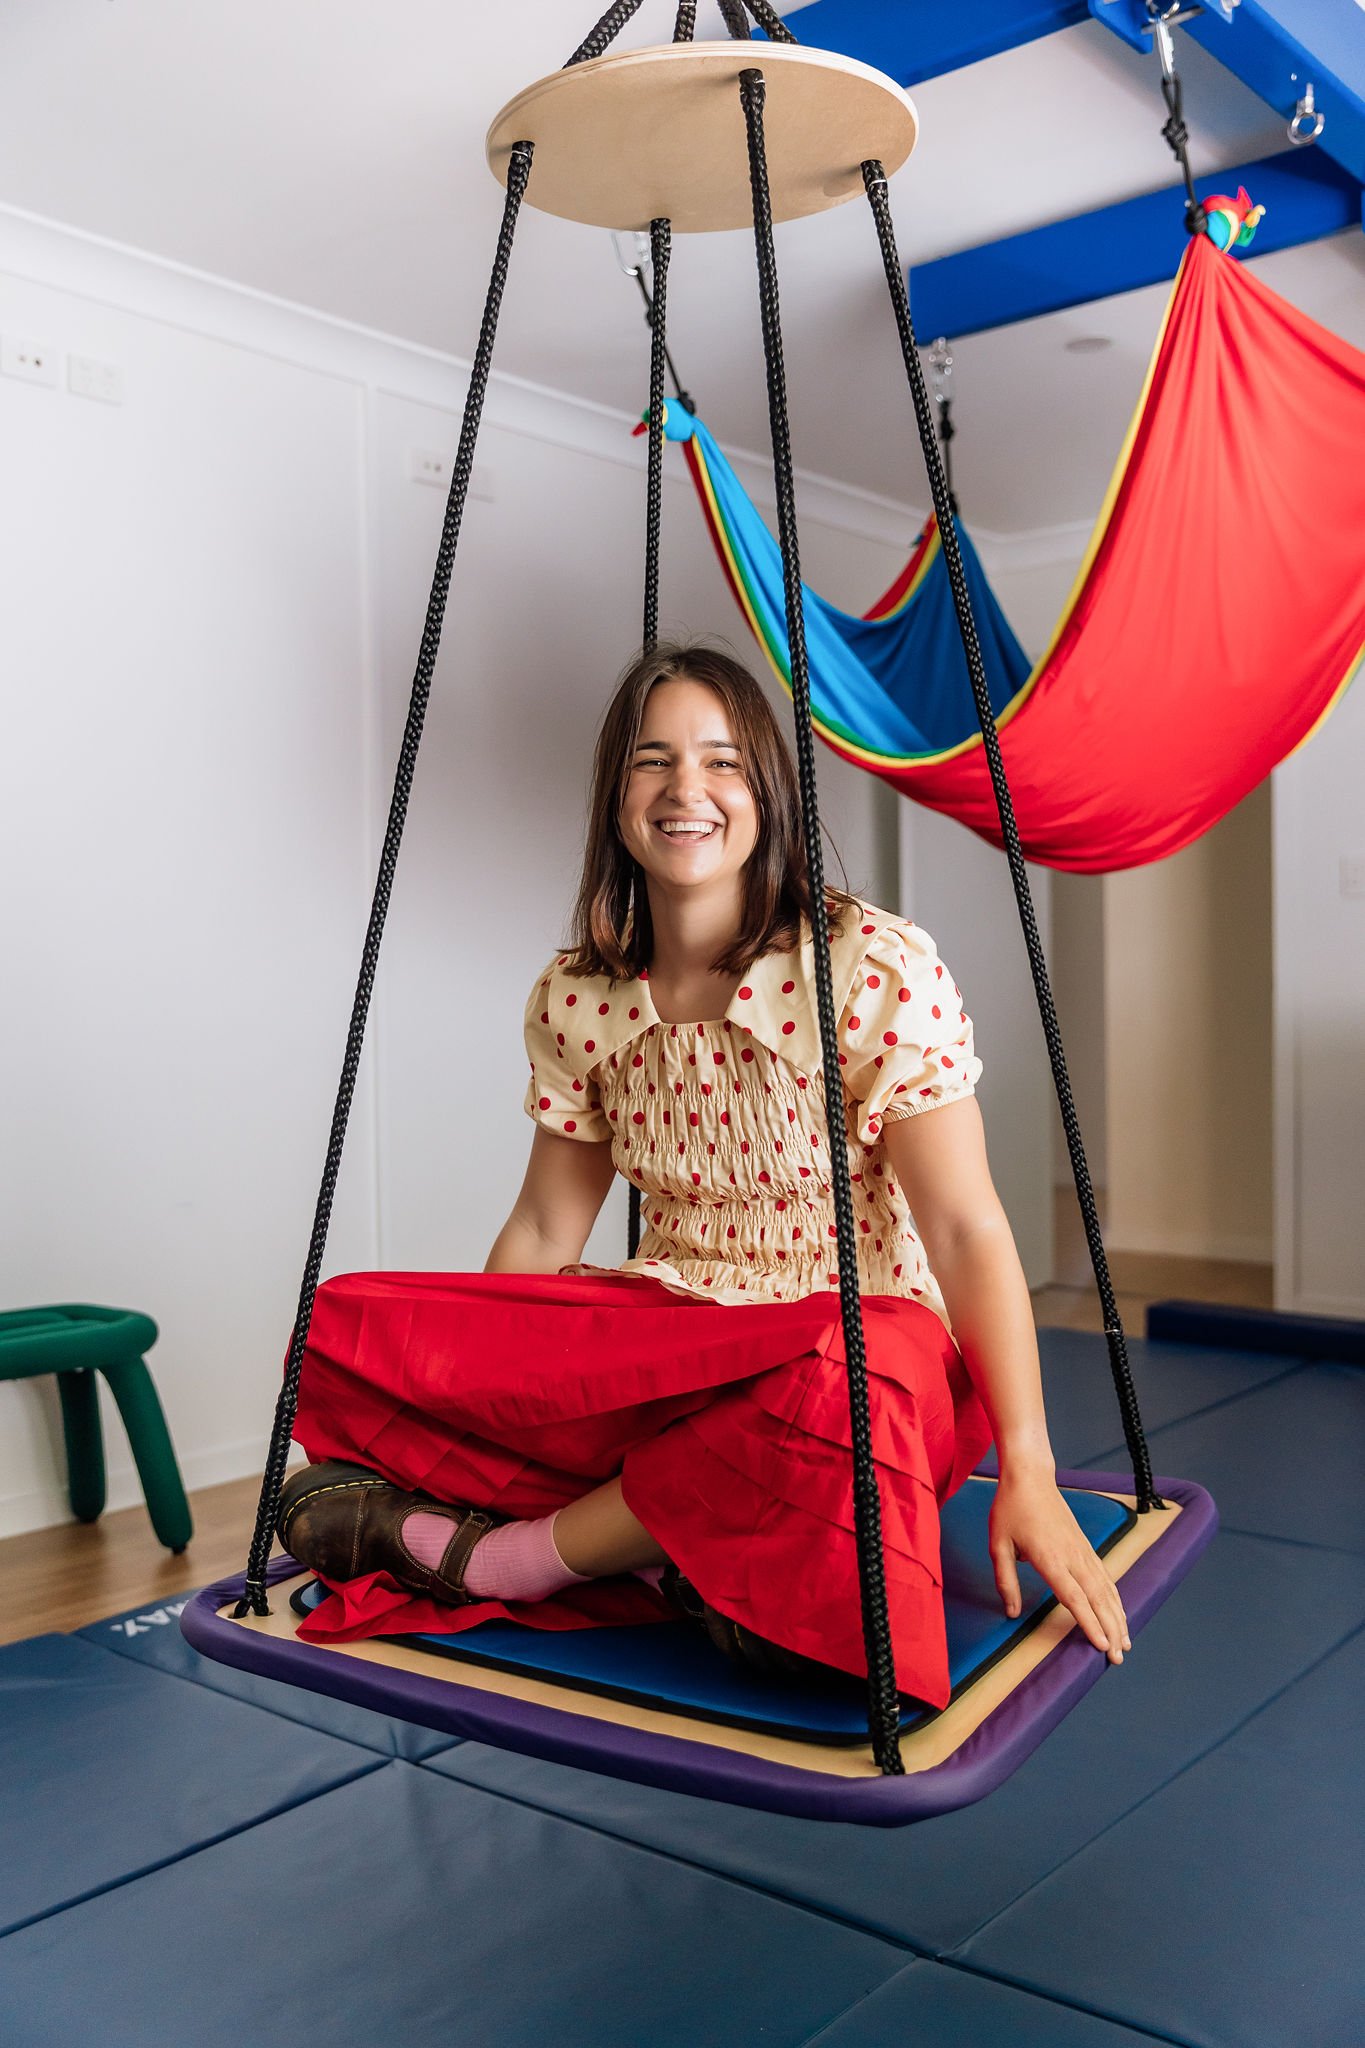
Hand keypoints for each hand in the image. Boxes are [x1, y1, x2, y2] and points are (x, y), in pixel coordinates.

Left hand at [988, 1467, 1130, 1664]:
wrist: (1030, 1476)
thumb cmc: (1011, 1509)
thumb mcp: (997, 1545)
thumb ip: (1005, 1581)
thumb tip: (1011, 1613)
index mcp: (1050, 1558)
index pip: (1073, 1598)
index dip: (1089, 1623)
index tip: (1101, 1646)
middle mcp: (1072, 1556)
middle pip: (1098, 1599)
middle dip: (1110, 1630)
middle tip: (1117, 1657)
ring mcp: (1082, 1550)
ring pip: (1107, 1589)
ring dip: (1118, 1617)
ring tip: (1125, 1643)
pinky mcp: (1086, 1545)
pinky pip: (1105, 1577)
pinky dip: (1115, 1598)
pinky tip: (1119, 1612)